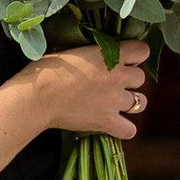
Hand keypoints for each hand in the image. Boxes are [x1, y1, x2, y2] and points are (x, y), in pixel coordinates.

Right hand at [35, 37, 149, 143]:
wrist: (36, 96)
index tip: (123, 59)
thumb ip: (92, 52)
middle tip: (111, 82)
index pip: (142, 50)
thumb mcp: (72, 50)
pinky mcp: (107, 122)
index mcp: (110, 54)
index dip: (134, 55)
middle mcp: (118, 77)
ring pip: (140, 102)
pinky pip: (129, 130)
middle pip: (141, 78)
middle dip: (129, 79)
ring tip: (114, 102)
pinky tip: (113, 123)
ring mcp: (114, 101)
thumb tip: (94, 53)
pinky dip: (123, 128)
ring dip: (130, 102)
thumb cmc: (46, 69)